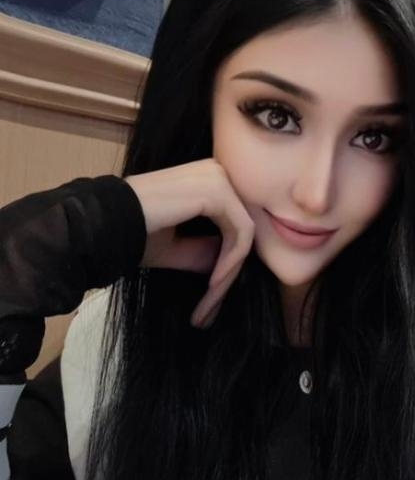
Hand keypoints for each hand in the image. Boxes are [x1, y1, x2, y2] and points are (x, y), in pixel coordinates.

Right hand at [124, 159, 254, 327]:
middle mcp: (216, 171)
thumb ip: (205, 250)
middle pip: (241, 229)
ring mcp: (219, 177)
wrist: (104, 224)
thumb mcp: (177, 247)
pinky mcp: (219, 190)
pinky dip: (229, 264)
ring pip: (245, 234)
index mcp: (206, 178)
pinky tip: (212, 286)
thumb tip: (232, 264)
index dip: (226, 263)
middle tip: (211, 308)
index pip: (232, 223)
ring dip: (228, 273)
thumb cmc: (133, 233)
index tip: (211, 297)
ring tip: (209, 302)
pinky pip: (241, 234)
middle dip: (229, 272)